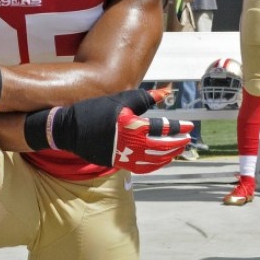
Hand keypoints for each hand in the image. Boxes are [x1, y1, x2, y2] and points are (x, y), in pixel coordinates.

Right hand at [42, 87, 192, 172]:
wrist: (70, 128)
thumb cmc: (96, 110)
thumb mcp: (121, 99)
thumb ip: (145, 98)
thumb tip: (166, 92)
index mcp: (132, 125)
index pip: (162, 128)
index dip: (178, 127)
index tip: (190, 126)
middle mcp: (129, 143)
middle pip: (161, 147)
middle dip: (177, 144)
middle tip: (188, 140)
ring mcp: (123, 155)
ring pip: (153, 160)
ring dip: (168, 156)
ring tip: (178, 150)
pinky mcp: (117, 163)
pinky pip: (141, 167)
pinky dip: (154, 165)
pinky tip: (161, 160)